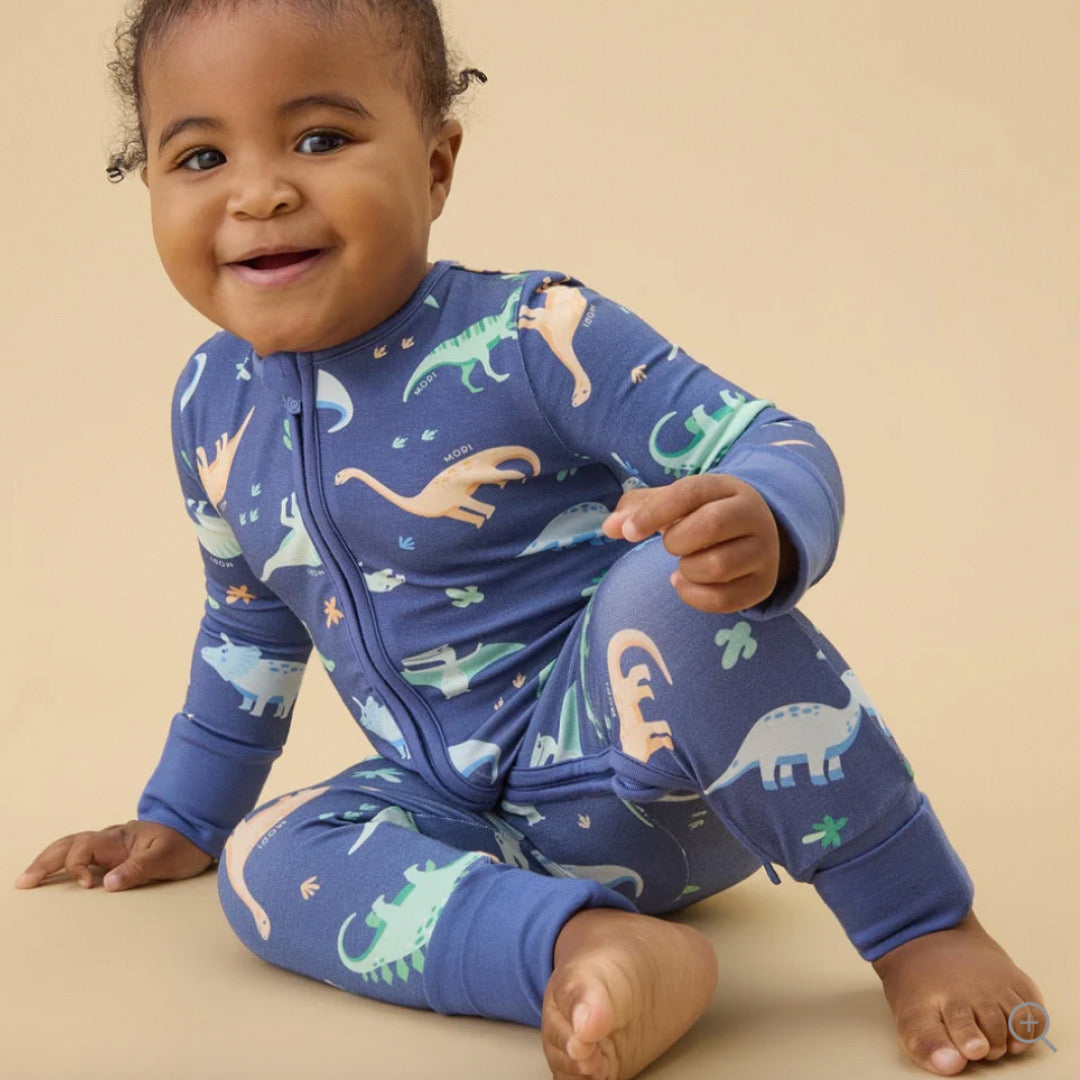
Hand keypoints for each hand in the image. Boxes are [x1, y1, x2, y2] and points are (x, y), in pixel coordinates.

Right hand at [14, 820, 214, 891]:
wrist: (200, 833)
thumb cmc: (186, 845)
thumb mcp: (167, 859)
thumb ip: (139, 869)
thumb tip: (107, 884)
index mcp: (120, 838)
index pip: (85, 848)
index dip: (79, 867)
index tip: (90, 885)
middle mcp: (112, 839)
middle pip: (70, 844)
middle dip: (46, 861)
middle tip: (24, 881)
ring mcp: (112, 844)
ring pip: (72, 846)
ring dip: (49, 860)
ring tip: (29, 877)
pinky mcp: (116, 852)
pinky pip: (82, 852)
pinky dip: (63, 860)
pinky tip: (53, 871)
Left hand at [601, 474, 795, 613]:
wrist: (756, 537)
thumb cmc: (704, 515)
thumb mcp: (676, 503)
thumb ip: (639, 509)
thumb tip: (609, 527)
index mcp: (728, 488)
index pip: (690, 492)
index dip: (653, 513)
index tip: (628, 532)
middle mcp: (754, 516)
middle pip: (710, 525)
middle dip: (677, 541)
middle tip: (671, 545)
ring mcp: (763, 552)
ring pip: (718, 566)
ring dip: (687, 569)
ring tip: (684, 564)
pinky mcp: (763, 585)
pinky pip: (723, 600)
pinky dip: (693, 596)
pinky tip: (686, 583)